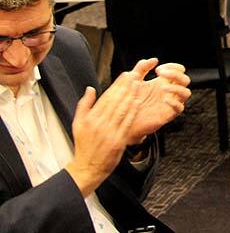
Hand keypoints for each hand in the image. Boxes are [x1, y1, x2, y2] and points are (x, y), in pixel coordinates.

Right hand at [65, 73, 140, 196]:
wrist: (87, 167)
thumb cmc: (84, 145)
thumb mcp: (77, 124)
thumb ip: (84, 105)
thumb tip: (90, 89)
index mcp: (89, 118)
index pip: (105, 97)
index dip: (116, 85)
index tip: (125, 75)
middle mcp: (99, 123)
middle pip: (115, 101)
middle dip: (126, 87)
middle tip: (135, 75)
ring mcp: (109, 132)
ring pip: (122, 109)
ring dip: (131, 96)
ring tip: (139, 84)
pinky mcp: (118, 140)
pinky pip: (127, 122)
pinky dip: (133, 111)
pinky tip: (138, 102)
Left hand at [124, 58, 190, 144]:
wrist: (125, 119)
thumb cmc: (130, 99)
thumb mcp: (133, 80)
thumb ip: (142, 68)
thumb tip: (154, 59)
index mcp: (165, 82)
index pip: (179, 70)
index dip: (173, 67)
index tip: (158, 69)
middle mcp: (171, 92)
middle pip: (185, 79)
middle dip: (175, 74)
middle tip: (160, 73)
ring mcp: (171, 103)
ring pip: (186, 93)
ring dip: (176, 87)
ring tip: (162, 87)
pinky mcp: (169, 114)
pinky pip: (180, 108)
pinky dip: (174, 102)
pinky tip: (164, 99)